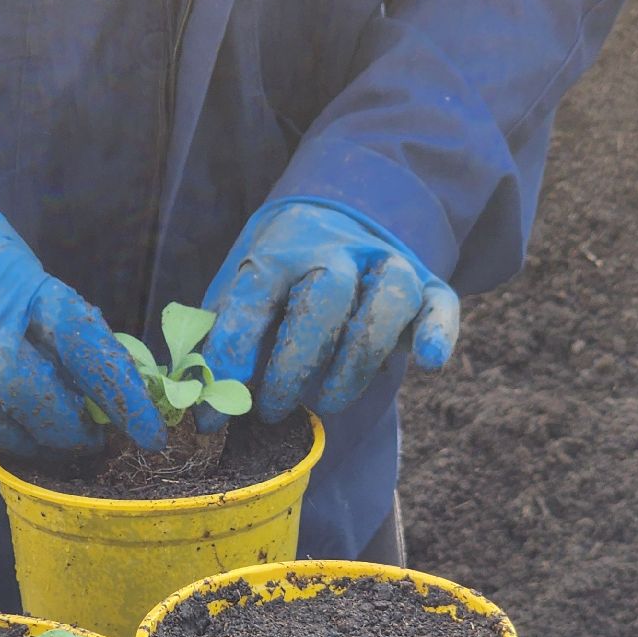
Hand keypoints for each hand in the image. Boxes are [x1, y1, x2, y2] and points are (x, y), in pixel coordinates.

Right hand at [0, 199, 165, 453]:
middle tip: (92, 440)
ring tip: (53, 442)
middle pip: (33, 393)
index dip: (122, 393)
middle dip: (68, 428)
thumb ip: (57, 328)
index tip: (151, 432)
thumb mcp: (23, 276)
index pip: (85, 344)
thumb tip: (108, 388)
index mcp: (21, 289)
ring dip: (32, 442)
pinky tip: (11, 428)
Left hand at [199, 201, 459, 428]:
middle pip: (325, 295)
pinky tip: (427, 362)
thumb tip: (197, 398)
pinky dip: (438, 331)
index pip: (253, 299)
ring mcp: (386, 263)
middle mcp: (335, 251)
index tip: (211, 414)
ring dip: (357, 359)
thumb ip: (224, 340)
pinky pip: (440, 303)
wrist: (333, 222)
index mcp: (278, 253)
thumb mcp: (240, 299)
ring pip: (386, 298)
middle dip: (296, 362)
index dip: (230, 358)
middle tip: (273, 410)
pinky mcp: (427, 284)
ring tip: (327, 404)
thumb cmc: (277, 284)